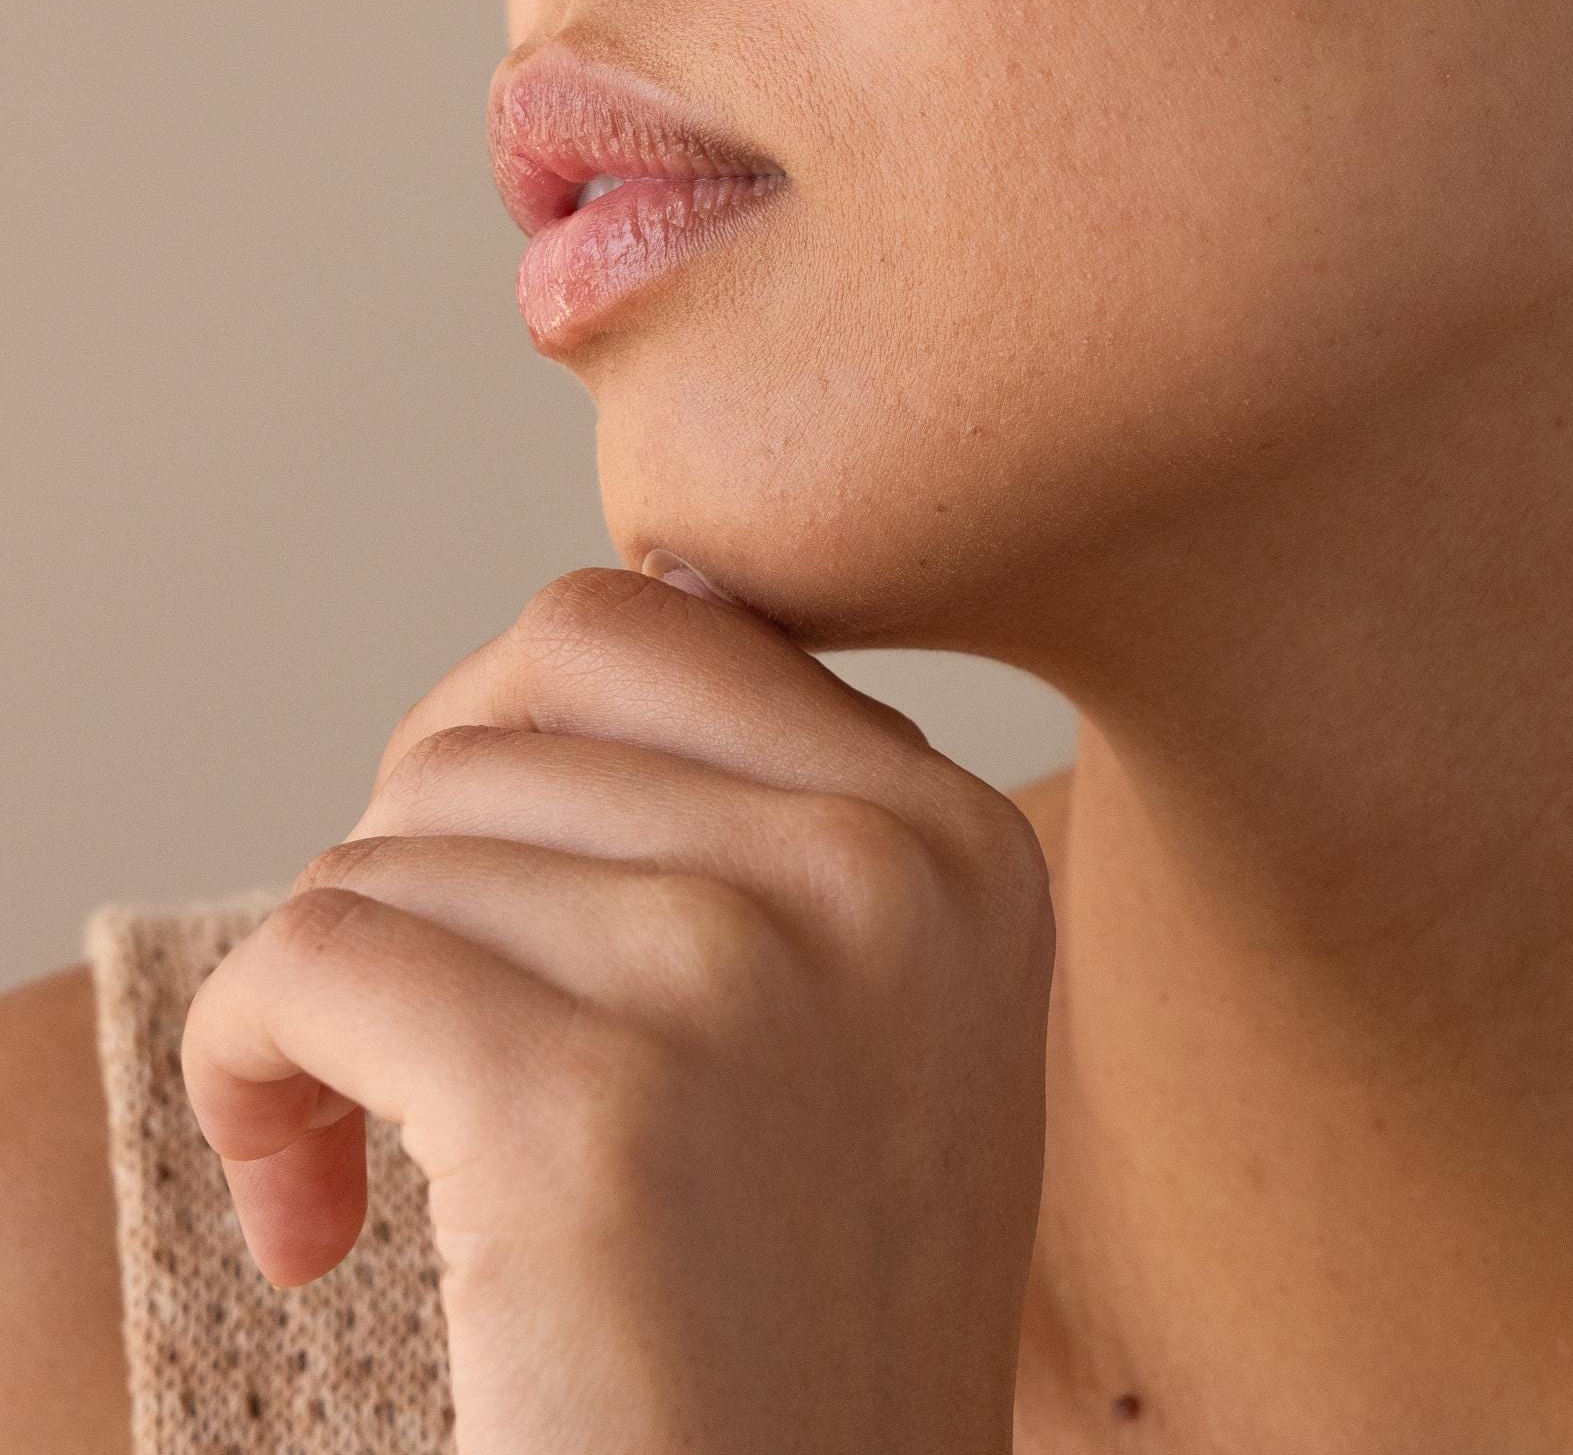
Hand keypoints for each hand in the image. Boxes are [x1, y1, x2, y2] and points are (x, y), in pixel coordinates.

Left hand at [181, 562, 1053, 1452]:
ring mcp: (756, 970)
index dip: (503, 758)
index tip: (489, 927)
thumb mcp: (872, 1036)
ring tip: (360, 1162)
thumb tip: (639, 595)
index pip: (647, 622)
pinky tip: (303, 1202)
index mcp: (960, 839)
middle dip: (406, 851)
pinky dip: (252, 1069)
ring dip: (323, 999)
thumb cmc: (789, 1338)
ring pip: (398, 839)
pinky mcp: (597, 1105)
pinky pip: (321, 956)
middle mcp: (887, 870)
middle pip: (507, 705)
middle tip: (398, 1029)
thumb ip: (786, 826)